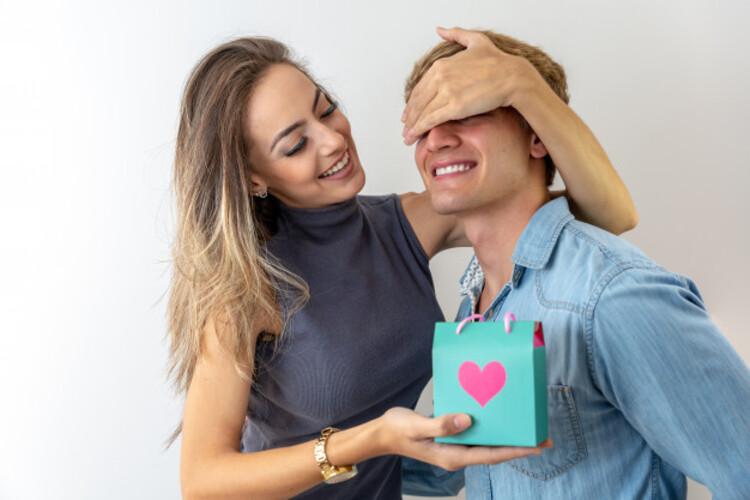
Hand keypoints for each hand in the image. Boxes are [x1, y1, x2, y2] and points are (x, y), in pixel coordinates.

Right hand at [380, 407, 551, 470]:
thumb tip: (468, 421)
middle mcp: (457, 455)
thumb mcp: (417, 426)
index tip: (538, 445)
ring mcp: (455, 448)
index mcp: (452, 455)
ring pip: (488, 445)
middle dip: (520, 446)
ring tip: (528, 429)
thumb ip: (441, 425)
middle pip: (495, 452)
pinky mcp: (452, 439)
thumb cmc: (398, 429)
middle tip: (545, 437)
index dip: (516, 450)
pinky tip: (500, 419)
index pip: (491, 455)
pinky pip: (478, 437)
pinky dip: (493, 430)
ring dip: (509, 438)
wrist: (382, 433)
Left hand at [402, 26, 542, 144]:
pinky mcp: (454, 107)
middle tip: (405, 129)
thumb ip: (456, 34)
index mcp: (441, 65)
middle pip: (417, 102)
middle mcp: (440, 77)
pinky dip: (420, 129)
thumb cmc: (498, 61)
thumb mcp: (475, 40)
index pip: (419, 88)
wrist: (512, 76)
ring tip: (408, 137)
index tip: (408, 113)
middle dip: (410, 118)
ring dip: (412, 127)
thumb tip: (439, 29)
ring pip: (422, 112)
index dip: (412, 103)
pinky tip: (415, 136)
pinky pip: (431, 120)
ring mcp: (446, 92)